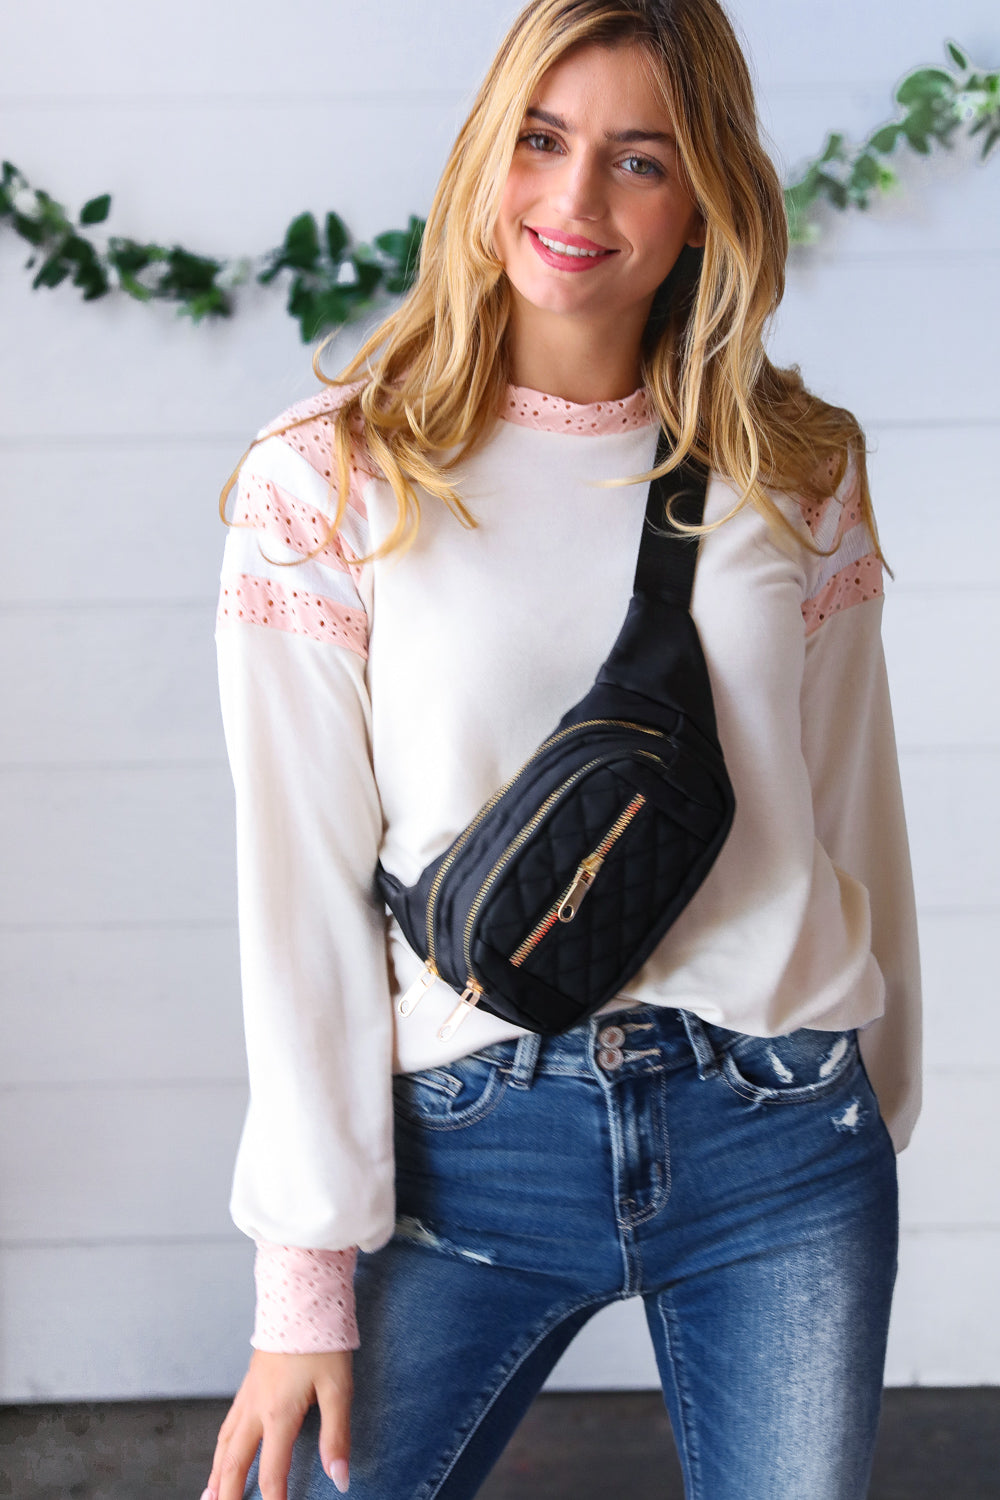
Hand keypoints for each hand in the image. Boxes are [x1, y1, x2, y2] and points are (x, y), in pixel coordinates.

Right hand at [202, 1347, 352, 1499]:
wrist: (300, 1297)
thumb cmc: (321, 1341)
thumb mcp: (338, 1388)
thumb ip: (337, 1436)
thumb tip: (339, 1479)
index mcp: (278, 1413)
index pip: (271, 1471)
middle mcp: (256, 1408)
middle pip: (234, 1462)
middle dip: (229, 1494)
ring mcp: (248, 1395)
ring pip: (224, 1444)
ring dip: (216, 1474)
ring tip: (209, 1498)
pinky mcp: (248, 1383)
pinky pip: (227, 1424)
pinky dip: (220, 1448)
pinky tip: (222, 1453)